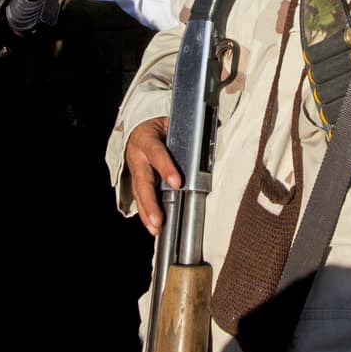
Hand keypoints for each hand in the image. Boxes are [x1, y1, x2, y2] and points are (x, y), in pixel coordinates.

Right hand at [125, 117, 181, 235]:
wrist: (139, 127)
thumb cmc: (160, 127)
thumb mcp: (170, 123)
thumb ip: (186, 131)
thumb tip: (215, 130)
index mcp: (147, 139)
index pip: (157, 153)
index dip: (166, 168)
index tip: (177, 183)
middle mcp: (138, 156)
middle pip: (143, 182)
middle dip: (150, 202)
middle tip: (159, 220)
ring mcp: (135, 170)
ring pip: (139, 193)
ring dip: (147, 212)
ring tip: (156, 228)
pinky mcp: (135, 180)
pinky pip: (140, 198)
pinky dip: (146, 213)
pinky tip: (153, 226)